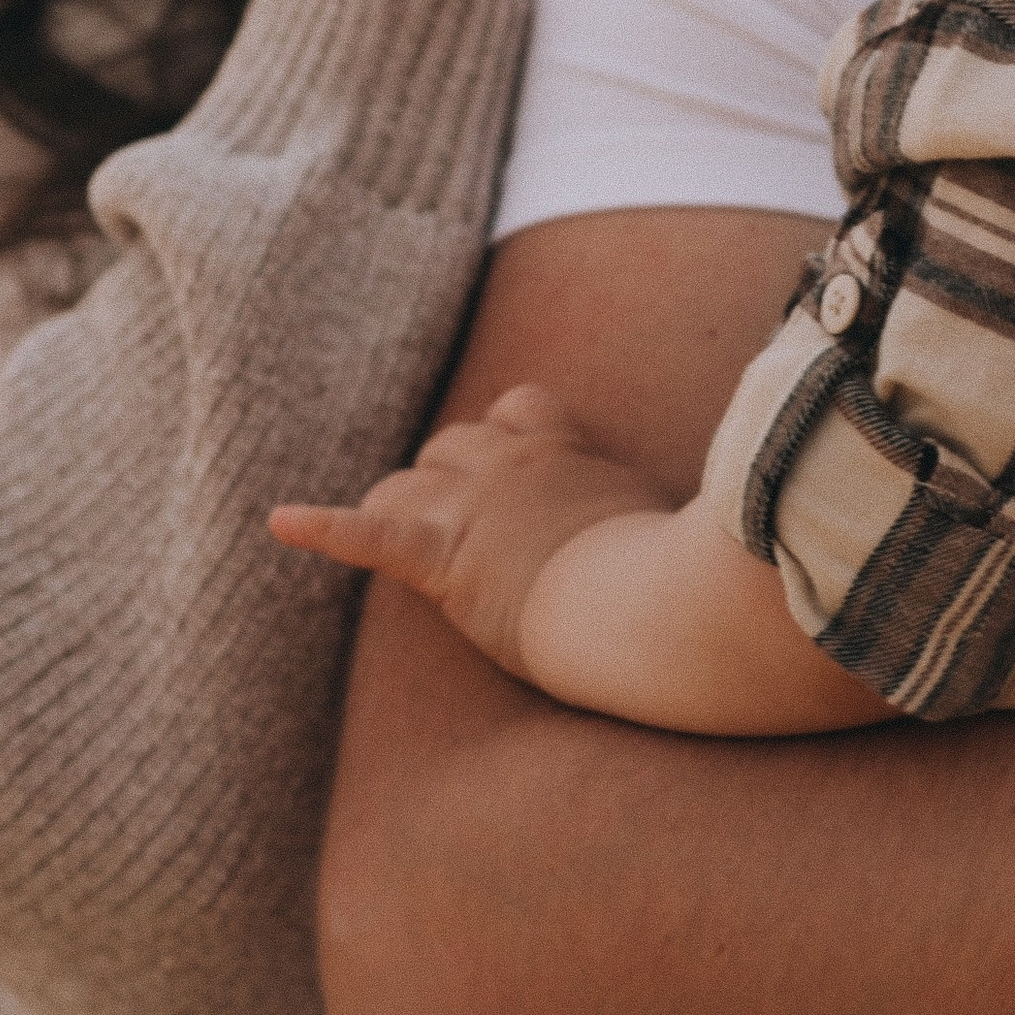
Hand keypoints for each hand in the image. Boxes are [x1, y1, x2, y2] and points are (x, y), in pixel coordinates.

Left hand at [272, 384, 664, 677]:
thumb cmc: (678, 576)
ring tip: (412, 546)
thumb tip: (734, 498)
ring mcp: (472, 506)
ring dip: (402, 509)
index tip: (519, 468)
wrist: (646, 604)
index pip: (517, 410)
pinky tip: (280, 522)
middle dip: (448, 479)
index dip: (506, 441)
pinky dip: (323, 529)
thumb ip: (673, 504)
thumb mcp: (687, 521)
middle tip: (474, 533)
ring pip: (405, 482)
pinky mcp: (442, 556)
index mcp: (565, 451)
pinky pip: (369, 533)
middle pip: (451, 444)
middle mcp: (510, 464)